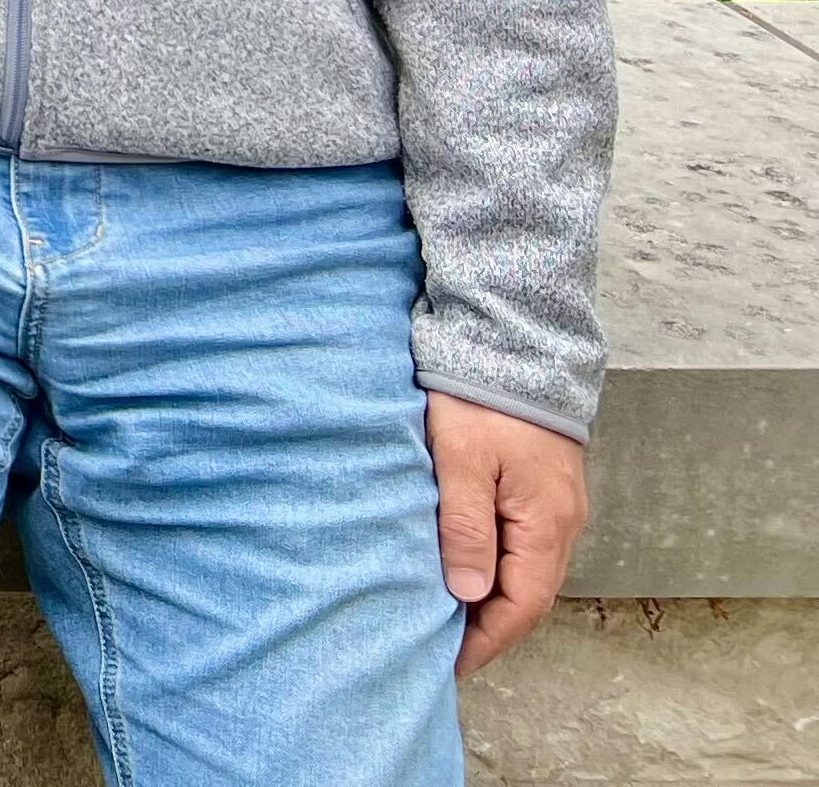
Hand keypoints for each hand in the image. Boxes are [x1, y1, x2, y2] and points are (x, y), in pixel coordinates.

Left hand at [428, 392, 584, 674]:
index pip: (520, 605)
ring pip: (528, 570)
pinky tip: (469, 567)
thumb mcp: (461, 461)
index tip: (451, 664)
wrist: (515, 341)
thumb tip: (466, 593)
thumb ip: (464, 527)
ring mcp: (558, 505)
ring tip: (449, 617)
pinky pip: (525, 543)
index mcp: (546, 524)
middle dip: (489, 627)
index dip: (486, 640)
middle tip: (443, 649)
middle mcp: (562, 522)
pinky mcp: (545, 487)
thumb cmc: (482, 397)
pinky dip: (499, 566)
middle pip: (529, 595)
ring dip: (494, 597)